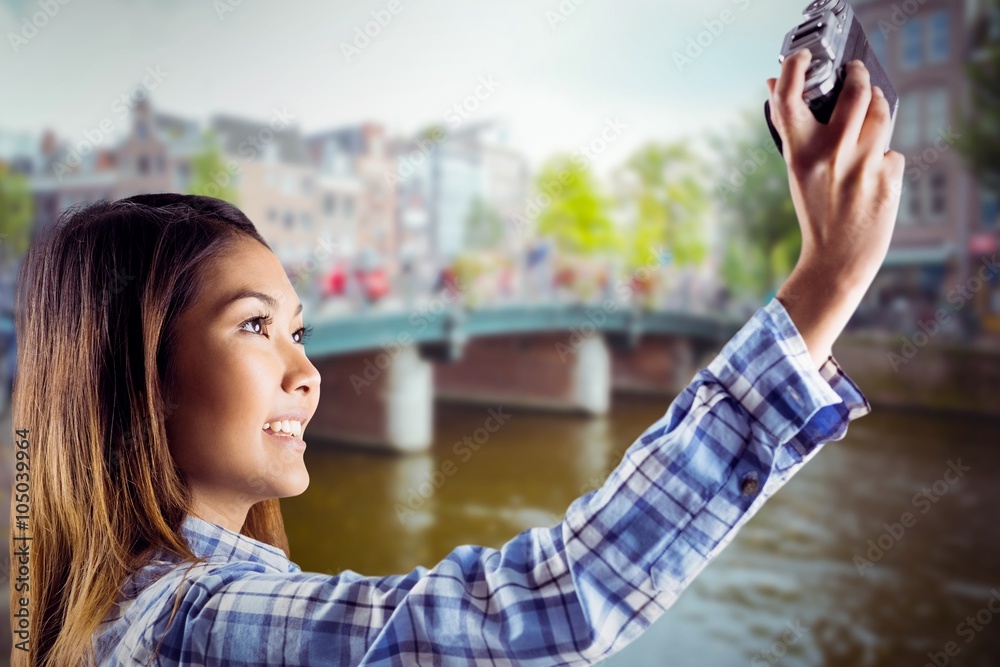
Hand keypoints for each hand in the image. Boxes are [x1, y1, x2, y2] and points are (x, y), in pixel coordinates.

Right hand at [766, 49, 905, 367]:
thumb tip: (775, 88)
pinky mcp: (889, 177)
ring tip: (873, 112)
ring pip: (881, 114)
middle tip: (858, 75)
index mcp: (800, 154)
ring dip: (878, 108)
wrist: (838, 261)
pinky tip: (874, 176)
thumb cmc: (815, 214)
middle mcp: (832, 154)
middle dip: (860, 76)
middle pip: (856, 92)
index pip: (788, 98)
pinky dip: (885, 158)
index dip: (792, 68)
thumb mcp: (796, 172)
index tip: (802, 58)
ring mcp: (864, 164)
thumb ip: (792, 130)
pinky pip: (892, 151)